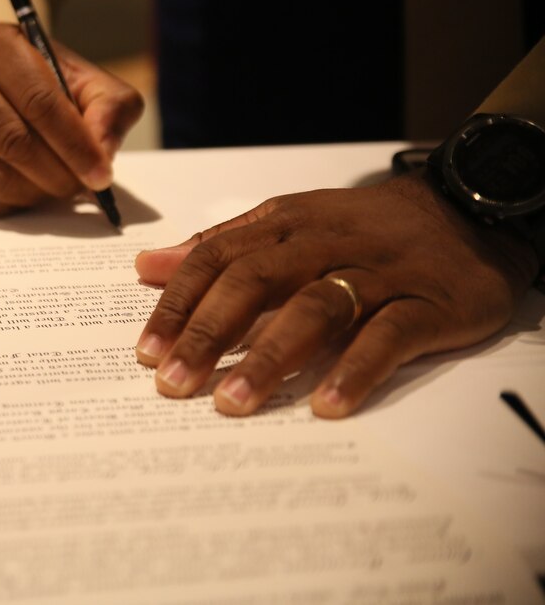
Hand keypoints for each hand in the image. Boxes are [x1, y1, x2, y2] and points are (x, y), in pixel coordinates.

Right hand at [0, 23, 143, 216]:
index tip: (101, 175)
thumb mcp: (88, 80)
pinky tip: (30, 192)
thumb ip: (110, 108)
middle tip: (80, 188)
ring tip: (57, 190)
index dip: (74, 144)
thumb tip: (102, 152)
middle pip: (11, 140)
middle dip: (54, 174)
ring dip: (33, 193)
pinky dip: (8, 203)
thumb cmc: (48, 81)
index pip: (39, 102)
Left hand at [133, 171, 538, 417]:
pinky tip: (325, 404)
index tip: (147, 351)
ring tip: (232, 401)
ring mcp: (376, 274)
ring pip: (314, 309)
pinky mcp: (426, 304)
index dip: (178, 304)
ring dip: (268, 357)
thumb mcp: (289, 221)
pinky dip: (354, 369)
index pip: (216, 257)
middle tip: (174, 383)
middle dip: (208, 333)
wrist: (468, 210)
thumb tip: (147, 266)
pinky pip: (387, 337)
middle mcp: (324, 244)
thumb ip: (219, 245)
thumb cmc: (363, 226)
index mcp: (285, 223)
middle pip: (255, 281)